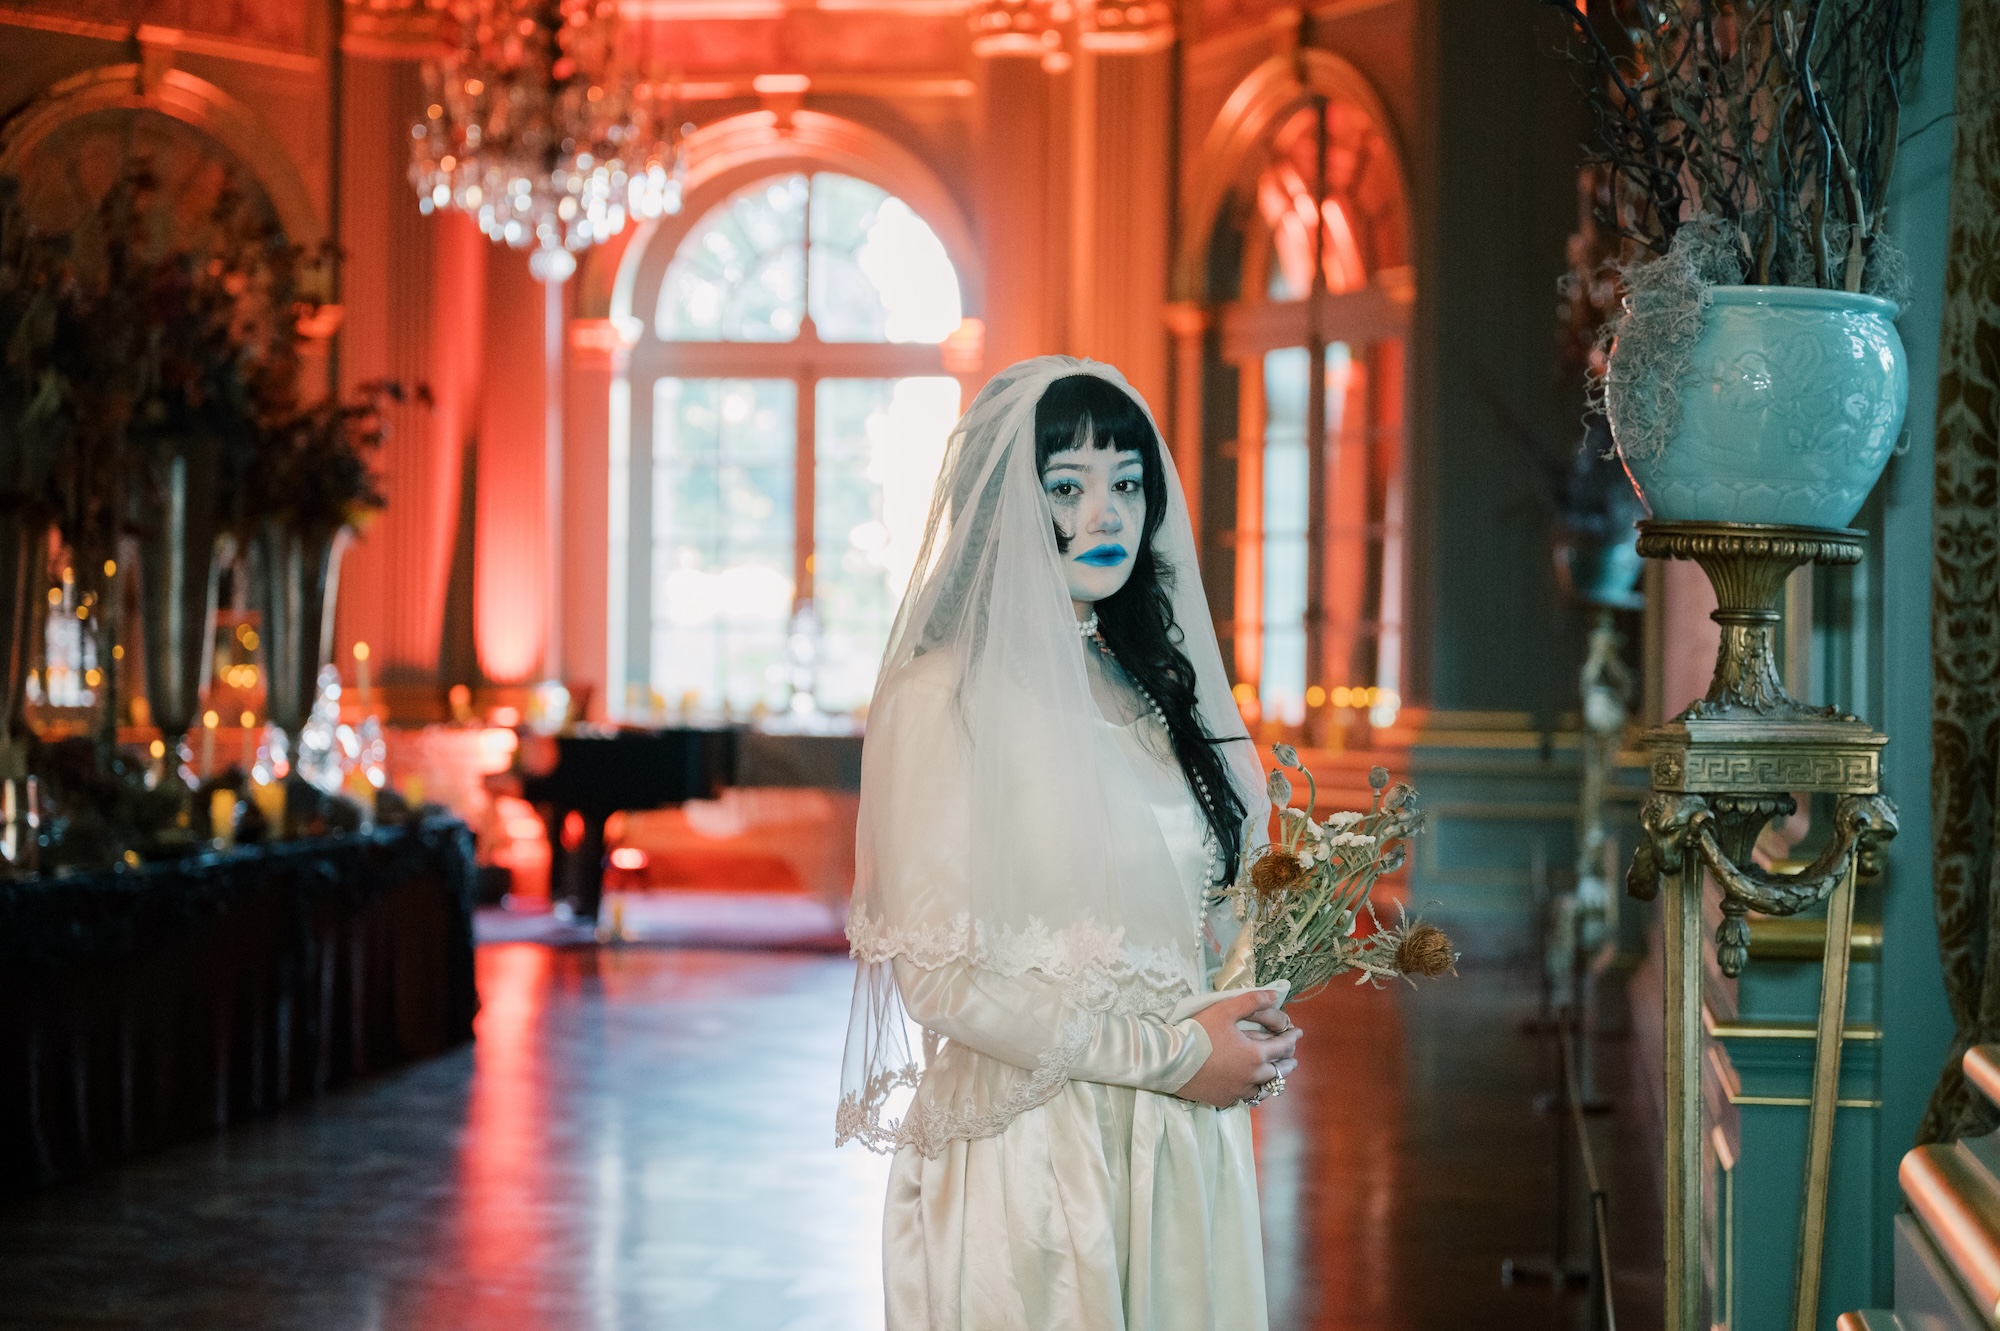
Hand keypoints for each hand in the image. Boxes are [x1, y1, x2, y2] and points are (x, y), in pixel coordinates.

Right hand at [1175, 990, 1302, 1108]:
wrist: (1171, 1061)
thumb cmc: (1199, 1032)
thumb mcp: (1225, 1010)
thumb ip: (1252, 1001)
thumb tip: (1274, 995)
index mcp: (1255, 1055)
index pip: (1282, 1047)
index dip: (1292, 1038)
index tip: (1298, 1033)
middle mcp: (1251, 1077)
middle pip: (1278, 1072)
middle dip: (1287, 1063)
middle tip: (1291, 1059)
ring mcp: (1237, 1091)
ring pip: (1263, 1089)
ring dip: (1271, 1081)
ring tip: (1274, 1076)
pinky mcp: (1223, 1100)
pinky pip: (1244, 1098)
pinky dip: (1251, 1091)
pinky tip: (1248, 1087)